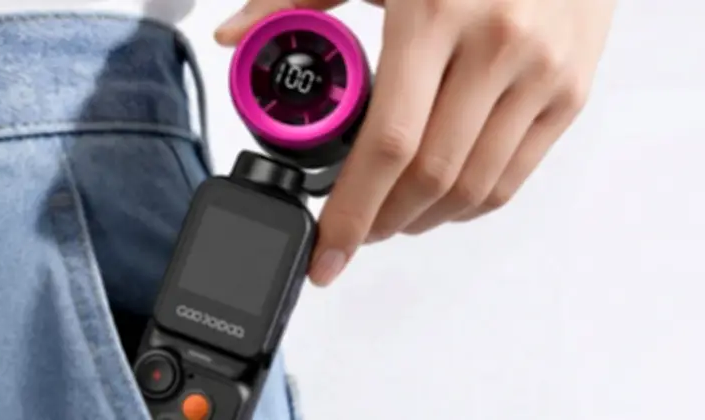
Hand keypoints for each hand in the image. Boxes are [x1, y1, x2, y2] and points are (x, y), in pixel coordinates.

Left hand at [216, 0, 615, 285]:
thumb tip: (233, 36)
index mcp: (434, 11)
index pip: (387, 144)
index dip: (352, 211)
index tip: (327, 251)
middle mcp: (496, 45)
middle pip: (429, 177)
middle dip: (381, 223)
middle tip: (353, 233)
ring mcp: (541, 73)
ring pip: (474, 188)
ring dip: (423, 220)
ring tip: (392, 219)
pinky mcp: (569, 92)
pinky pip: (514, 176)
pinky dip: (469, 205)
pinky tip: (440, 203)